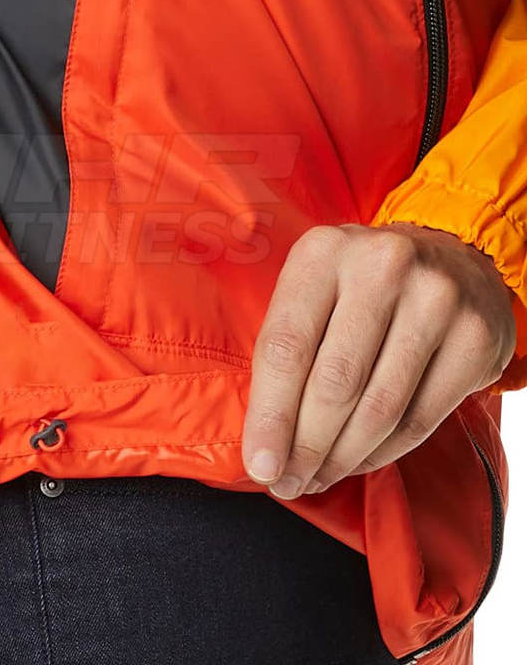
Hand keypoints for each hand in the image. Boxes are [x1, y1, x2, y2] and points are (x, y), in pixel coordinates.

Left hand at [242, 222, 515, 498]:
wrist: (452, 257)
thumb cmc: (358, 284)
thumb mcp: (312, 287)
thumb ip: (285, 347)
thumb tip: (262, 441)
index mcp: (323, 252)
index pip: (286, 346)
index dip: (270, 415)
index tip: (259, 465)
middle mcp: (381, 267)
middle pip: (334, 383)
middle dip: (305, 447)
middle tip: (286, 483)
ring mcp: (435, 300)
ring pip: (379, 408)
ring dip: (341, 458)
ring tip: (316, 479)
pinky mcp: (476, 338)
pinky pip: (421, 418)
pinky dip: (383, 452)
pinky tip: (358, 461)